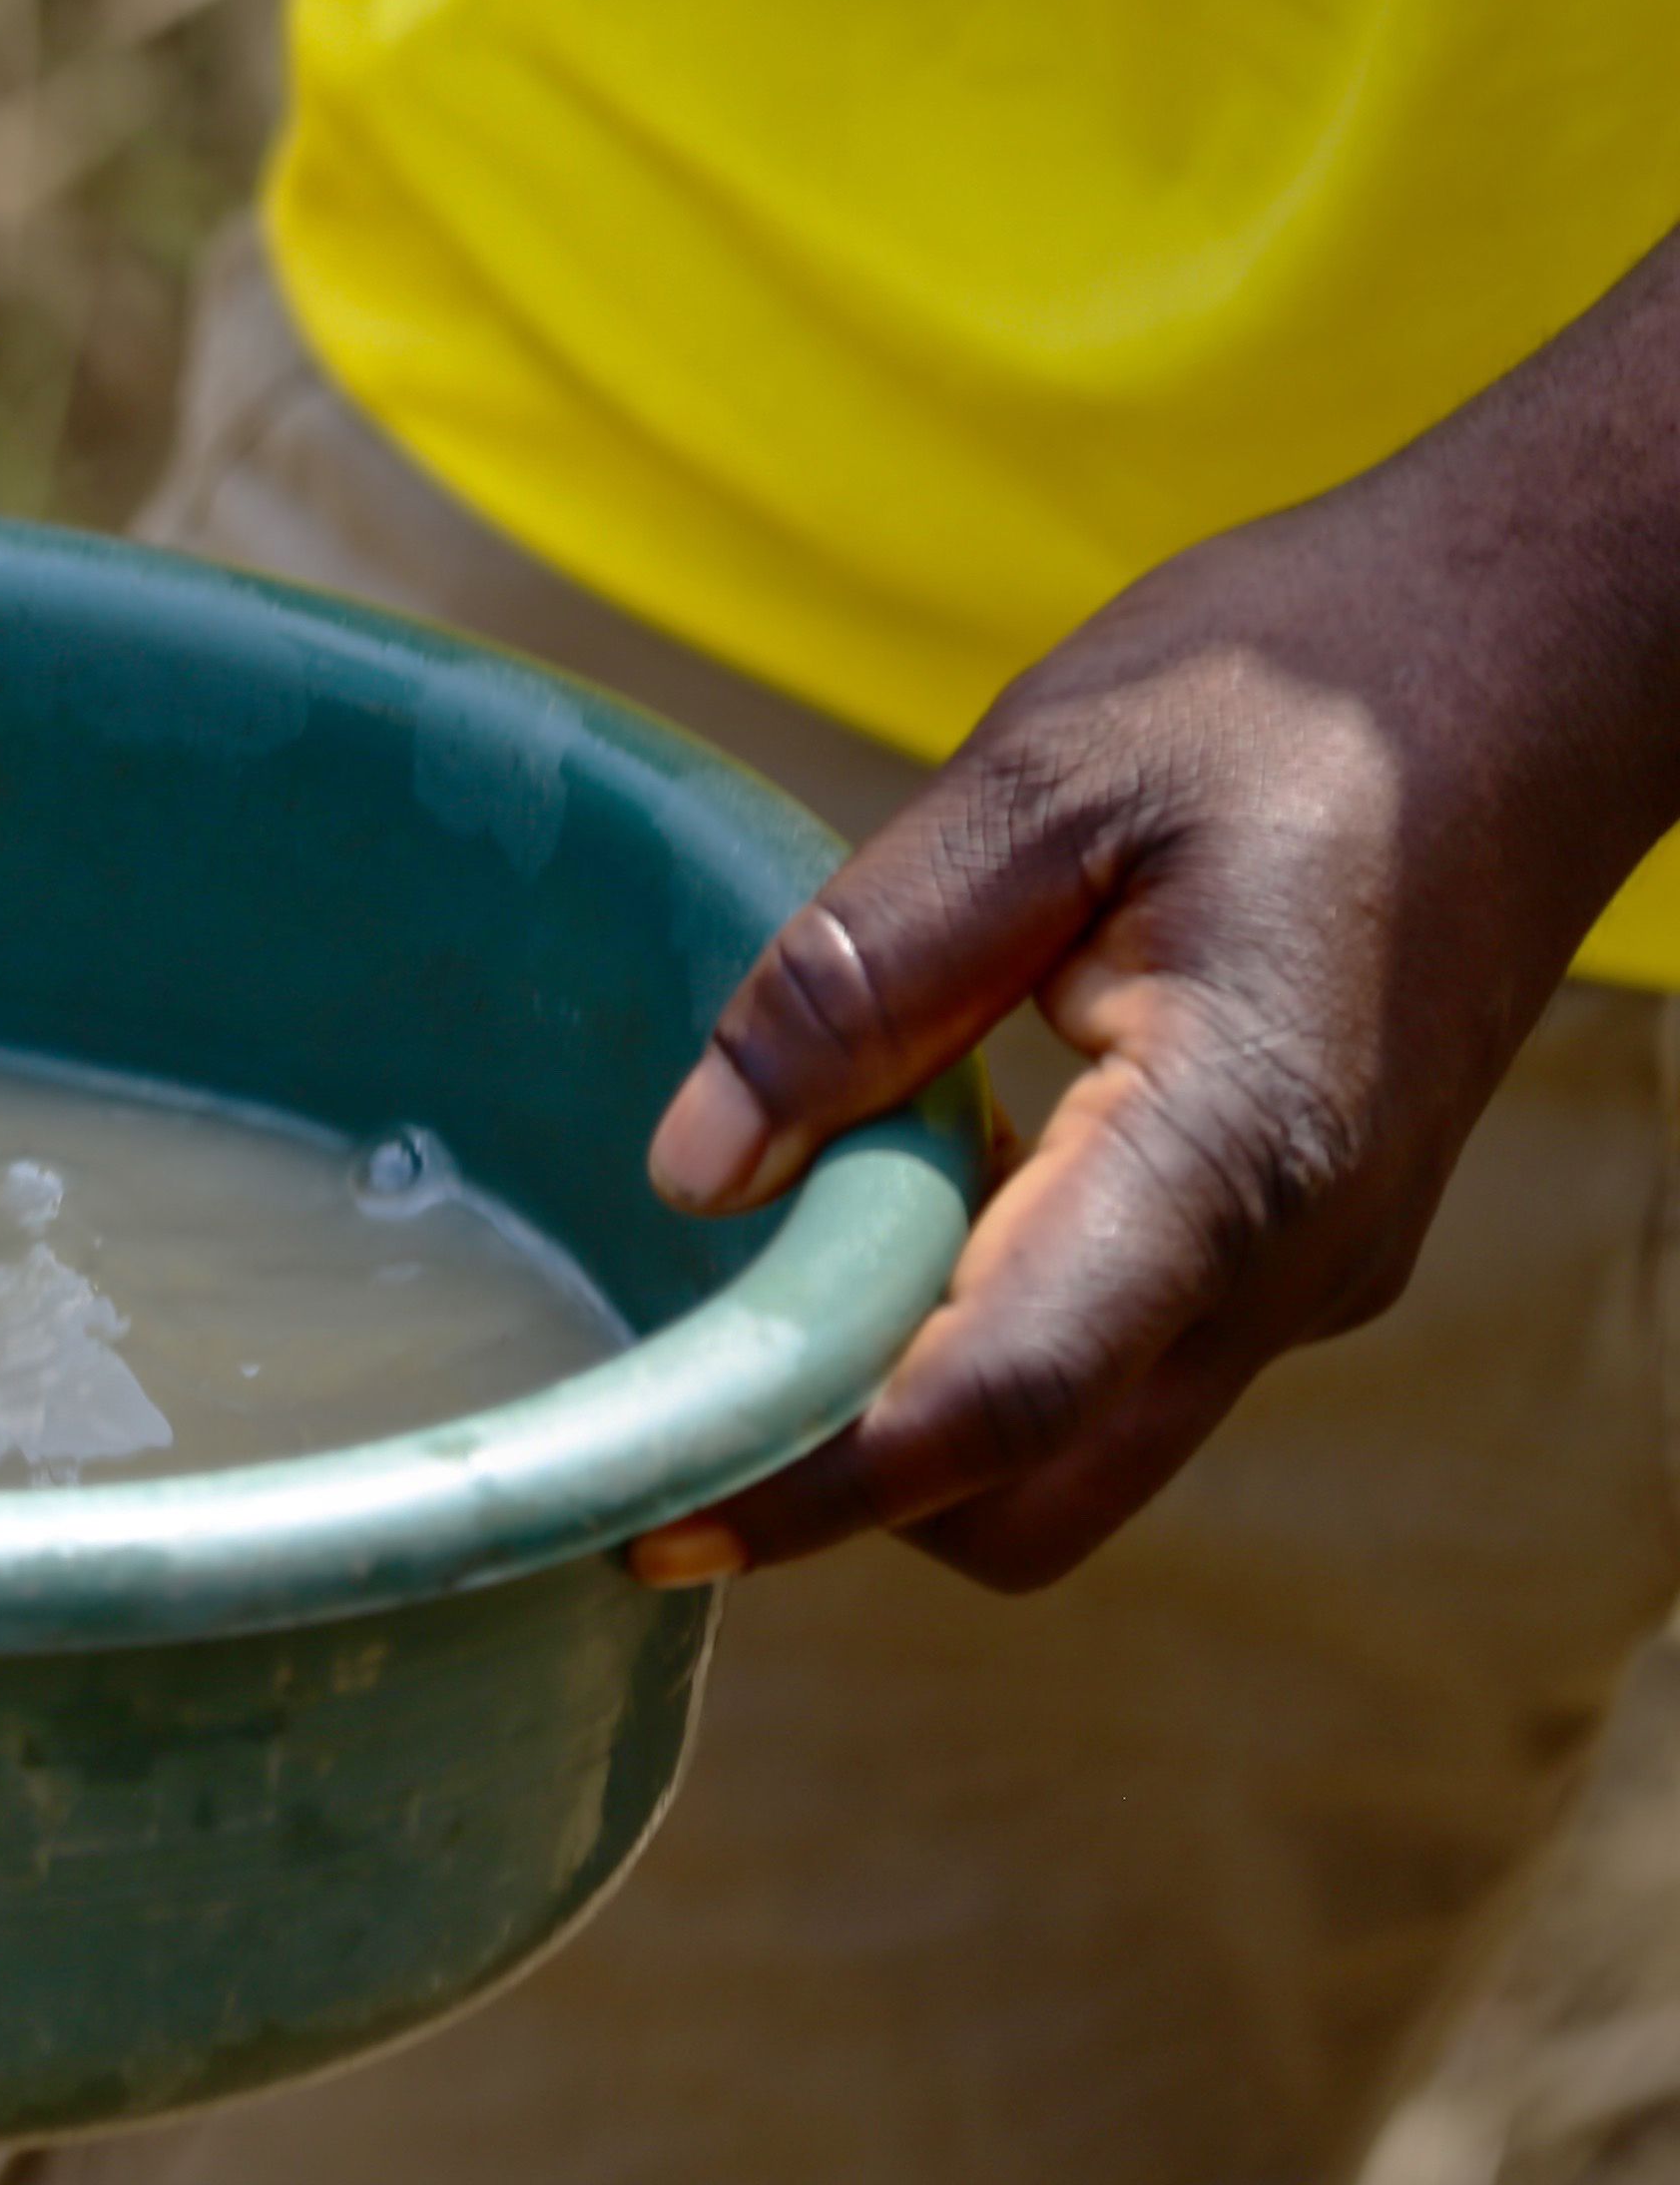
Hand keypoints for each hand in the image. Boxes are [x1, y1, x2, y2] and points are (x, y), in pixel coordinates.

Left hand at [625, 444, 1668, 1592]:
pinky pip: (1125, 1359)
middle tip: (678, 1388)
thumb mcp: (1039, 779)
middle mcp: (1288, 1262)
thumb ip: (859, 979)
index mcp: (1228, 1147)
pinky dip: (993, 1333)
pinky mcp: (1307, 1248)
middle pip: (1035, 1491)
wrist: (1537, 666)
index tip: (648, 1518)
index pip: (1000, 1397)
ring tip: (779, 1267)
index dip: (812, 1485)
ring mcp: (1312, 1273)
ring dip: (920, 1408)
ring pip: (1082, 1448)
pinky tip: (907, 1194)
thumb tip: (699, 1171)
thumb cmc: (1291, 691)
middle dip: (852, 1486)